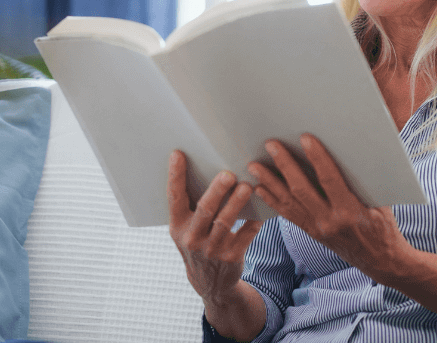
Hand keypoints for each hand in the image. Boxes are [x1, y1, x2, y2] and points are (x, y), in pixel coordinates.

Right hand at [167, 150, 262, 303]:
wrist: (209, 282)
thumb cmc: (198, 242)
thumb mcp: (186, 229)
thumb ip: (191, 206)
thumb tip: (206, 167)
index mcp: (177, 225)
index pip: (174, 197)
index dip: (175, 176)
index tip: (178, 154)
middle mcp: (192, 237)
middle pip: (204, 209)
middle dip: (216, 191)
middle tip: (228, 174)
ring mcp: (211, 249)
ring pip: (225, 222)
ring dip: (237, 203)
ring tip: (247, 187)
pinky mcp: (231, 256)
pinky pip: (246, 235)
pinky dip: (254, 221)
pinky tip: (261, 209)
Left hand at [248, 133, 408, 280]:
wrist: (380, 261)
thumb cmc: (384, 227)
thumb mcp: (380, 203)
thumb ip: (362, 182)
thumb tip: (348, 152)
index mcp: (350, 211)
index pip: (329, 180)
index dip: (317, 158)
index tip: (305, 138)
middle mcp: (329, 222)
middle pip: (301, 189)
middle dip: (284, 165)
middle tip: (270, 145)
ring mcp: (317, 229)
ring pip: (288, 203)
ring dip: (269, 182)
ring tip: (254, 166)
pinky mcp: (311, 233)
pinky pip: (288, 215)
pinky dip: (273, 200)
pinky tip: (260, 188)